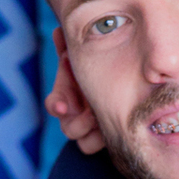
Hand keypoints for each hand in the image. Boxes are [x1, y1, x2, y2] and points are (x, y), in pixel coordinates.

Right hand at [45, 32, 104, 154]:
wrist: (123, 88)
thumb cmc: (97, 68)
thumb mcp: (86, 58)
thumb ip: (70, 47)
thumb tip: (57, 31)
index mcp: (68, 95)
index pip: (55, 104)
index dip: (58, 105)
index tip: (63, 106)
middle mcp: (73, 115)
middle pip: (68, 127)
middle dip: (79, 121)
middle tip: (92, 114)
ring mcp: (85, 130)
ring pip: (80, 140)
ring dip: (91, 131)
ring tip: (103, 120)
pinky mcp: (98, 139)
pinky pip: (91, 147)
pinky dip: (100, 140)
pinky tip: (115, 127)